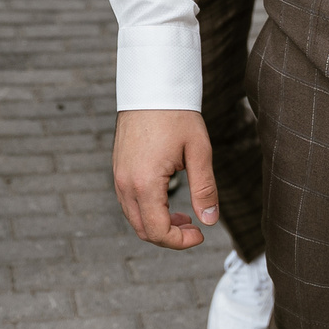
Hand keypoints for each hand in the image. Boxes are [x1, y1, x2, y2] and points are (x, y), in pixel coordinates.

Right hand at [114, 109, 216, 248]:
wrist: (151, 87)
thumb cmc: (176, 115)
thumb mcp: (199, 151)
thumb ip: (204, 189)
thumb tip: (210, 220)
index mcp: (145, 183)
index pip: (158, 231)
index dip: (180, 242)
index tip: (200, 234)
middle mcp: (125, 183)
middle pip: (143, 230)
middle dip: (169, 237)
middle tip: (194, 227)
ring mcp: (118, 176)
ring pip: (134, 218)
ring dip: (158, 224)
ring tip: (183, 215)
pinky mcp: (118, 168)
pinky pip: (129, 202)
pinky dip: (147, 210)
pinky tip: (166, 201)